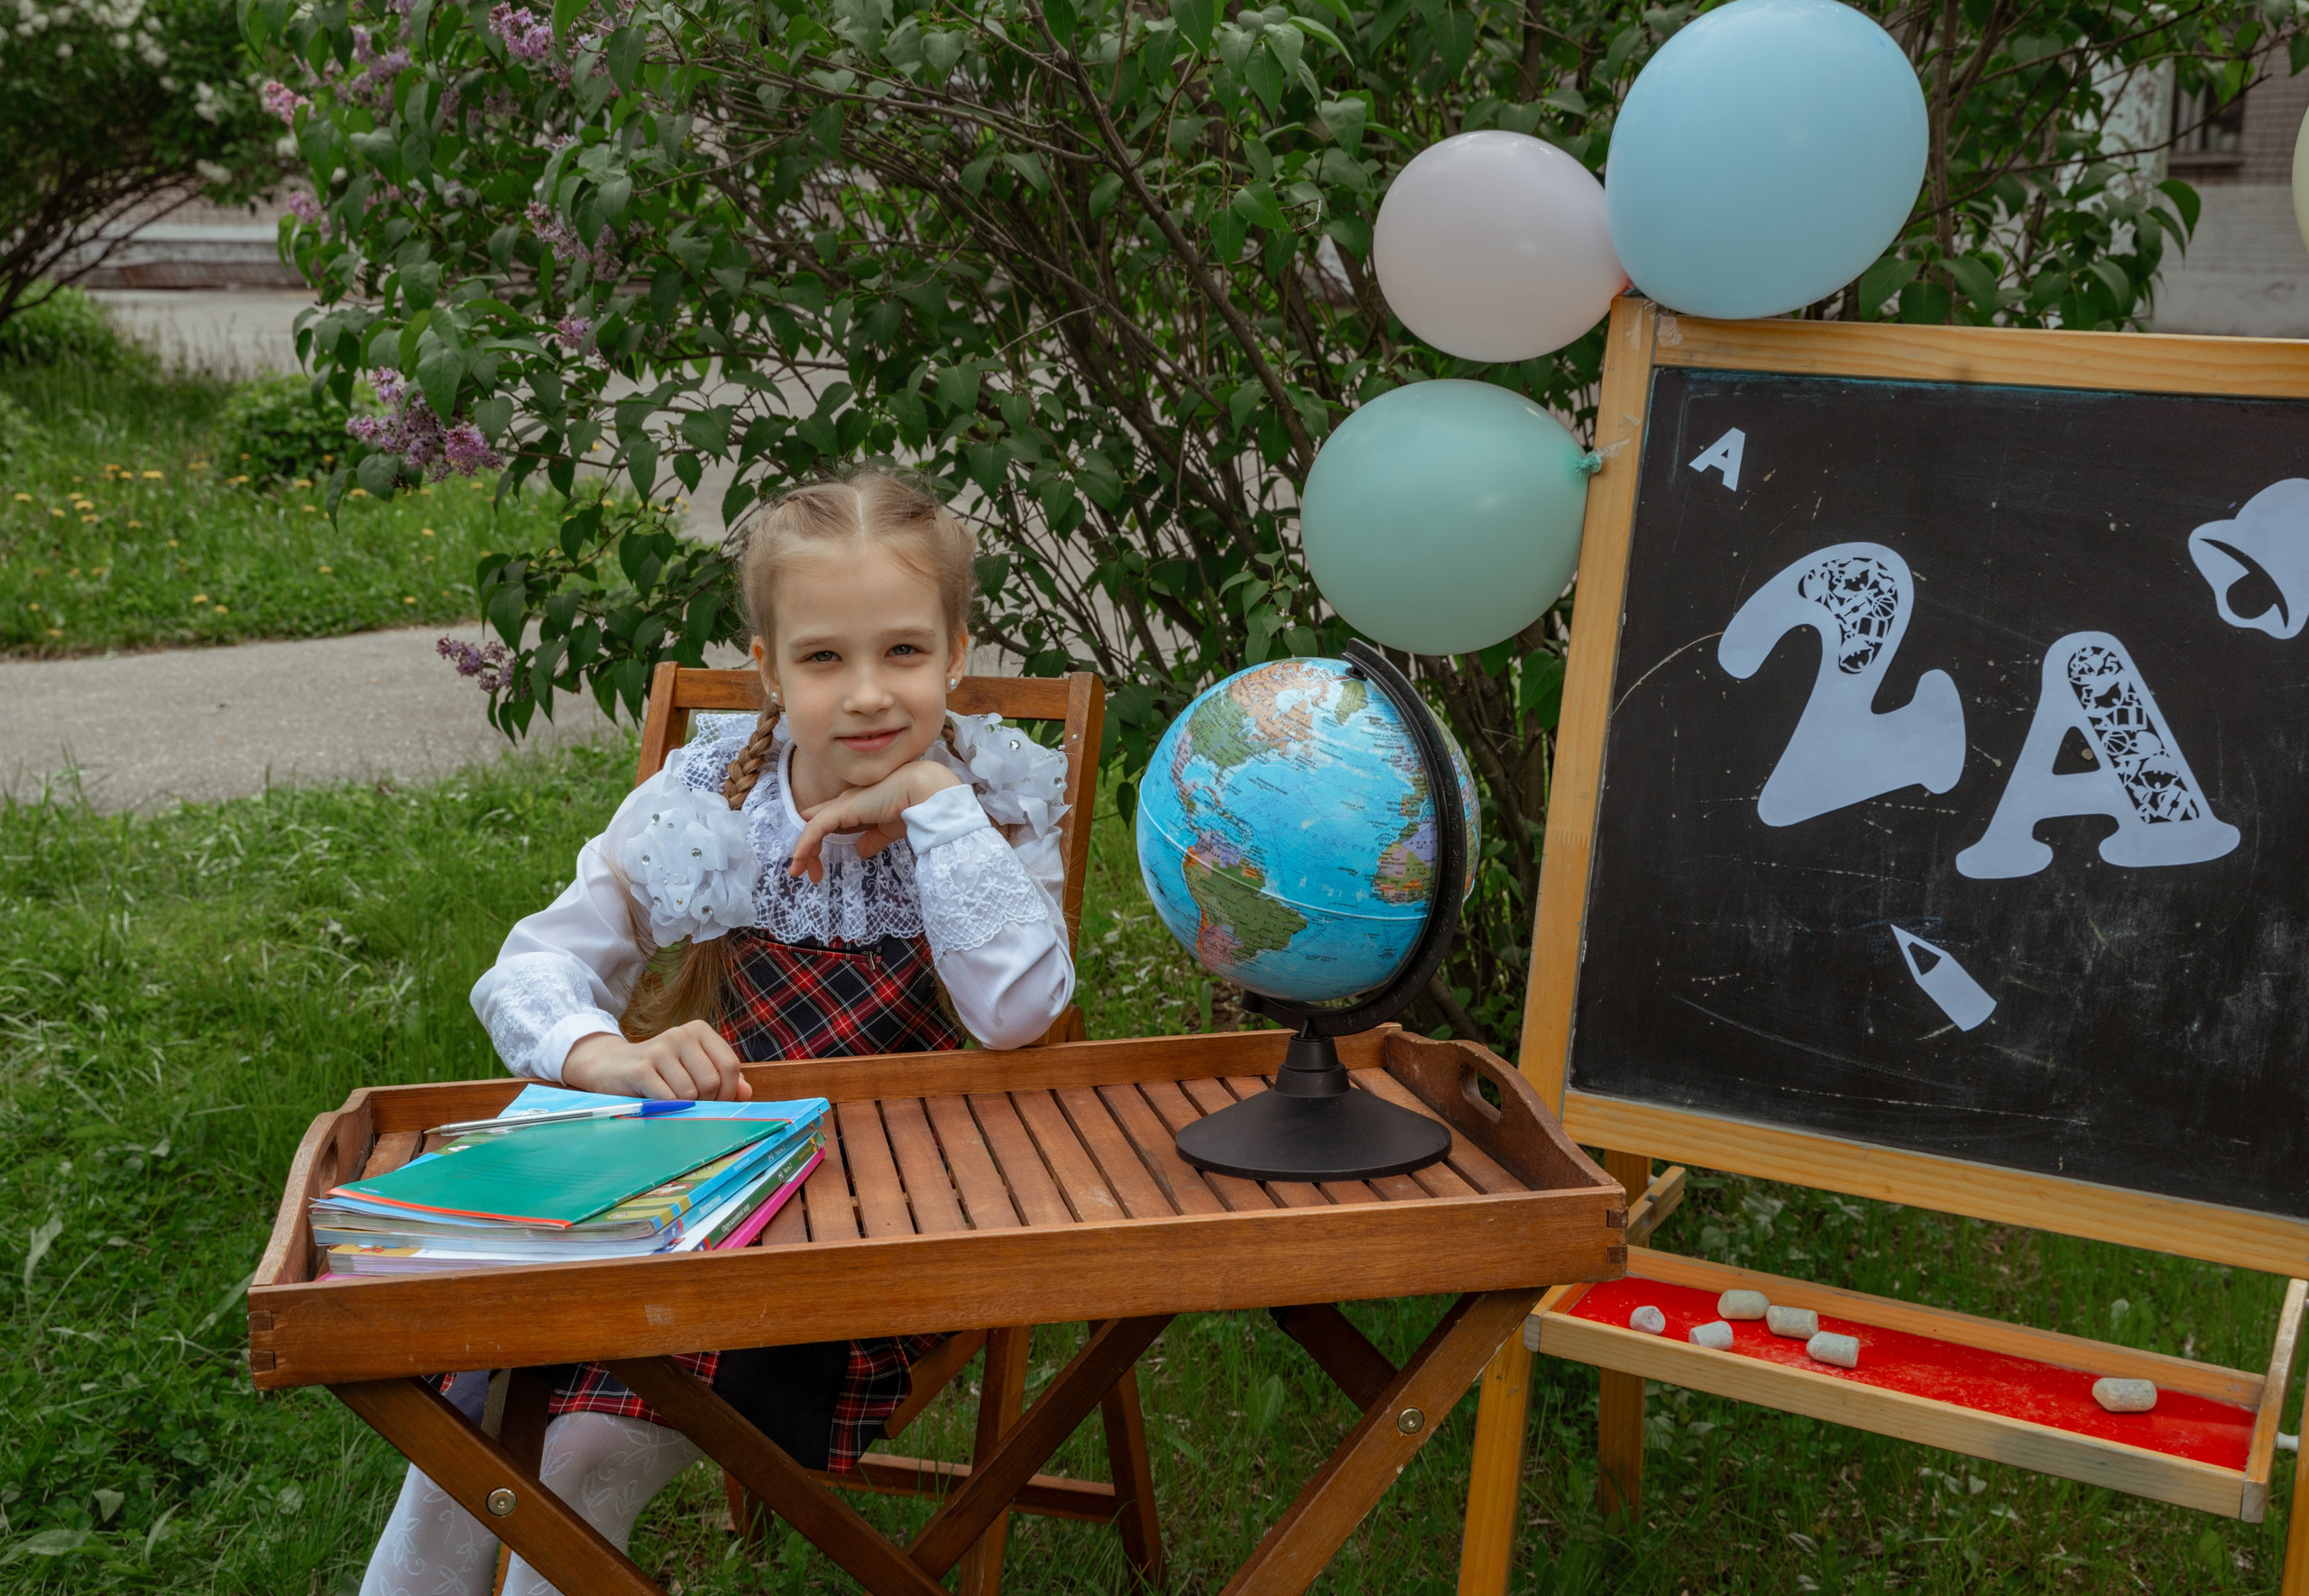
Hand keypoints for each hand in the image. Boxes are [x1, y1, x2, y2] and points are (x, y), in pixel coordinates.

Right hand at [561, 1020, 752, 1101]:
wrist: (610, 1067)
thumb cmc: (659, 1072)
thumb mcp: (692, 1070)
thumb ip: (723, 1079)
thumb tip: (747, 1092)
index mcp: (699, 1031)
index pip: (730, 1065)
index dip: (728, 1091)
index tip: (716, 1102)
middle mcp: (681, 1034)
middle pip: (712, 1081)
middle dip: (706, 1102)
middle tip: (690, 1105)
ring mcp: (660, 1049)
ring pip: (690, 1093)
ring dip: (683, 1106)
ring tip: (670, 1100)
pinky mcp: (641, 1068)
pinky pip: (668, 1098)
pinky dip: (667, 1108)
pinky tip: (657, 1102)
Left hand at [788, 761, 963, 882]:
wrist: (924, 793)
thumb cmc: (915, 808)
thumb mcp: (890, 829)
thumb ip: (874, 839)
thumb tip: (861, 851)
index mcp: (861, 804)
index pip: (832, 819)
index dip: (820, 837)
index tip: (814, 859)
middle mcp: (848, 802)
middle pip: (819, 824)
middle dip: (810, 848)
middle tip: (809, 873)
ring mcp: (843, 805)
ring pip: (813, 828)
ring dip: (804, 852)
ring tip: (799, 873)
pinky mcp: (841, 811)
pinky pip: (814, 830)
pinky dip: (804, 846)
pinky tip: (800, 861)